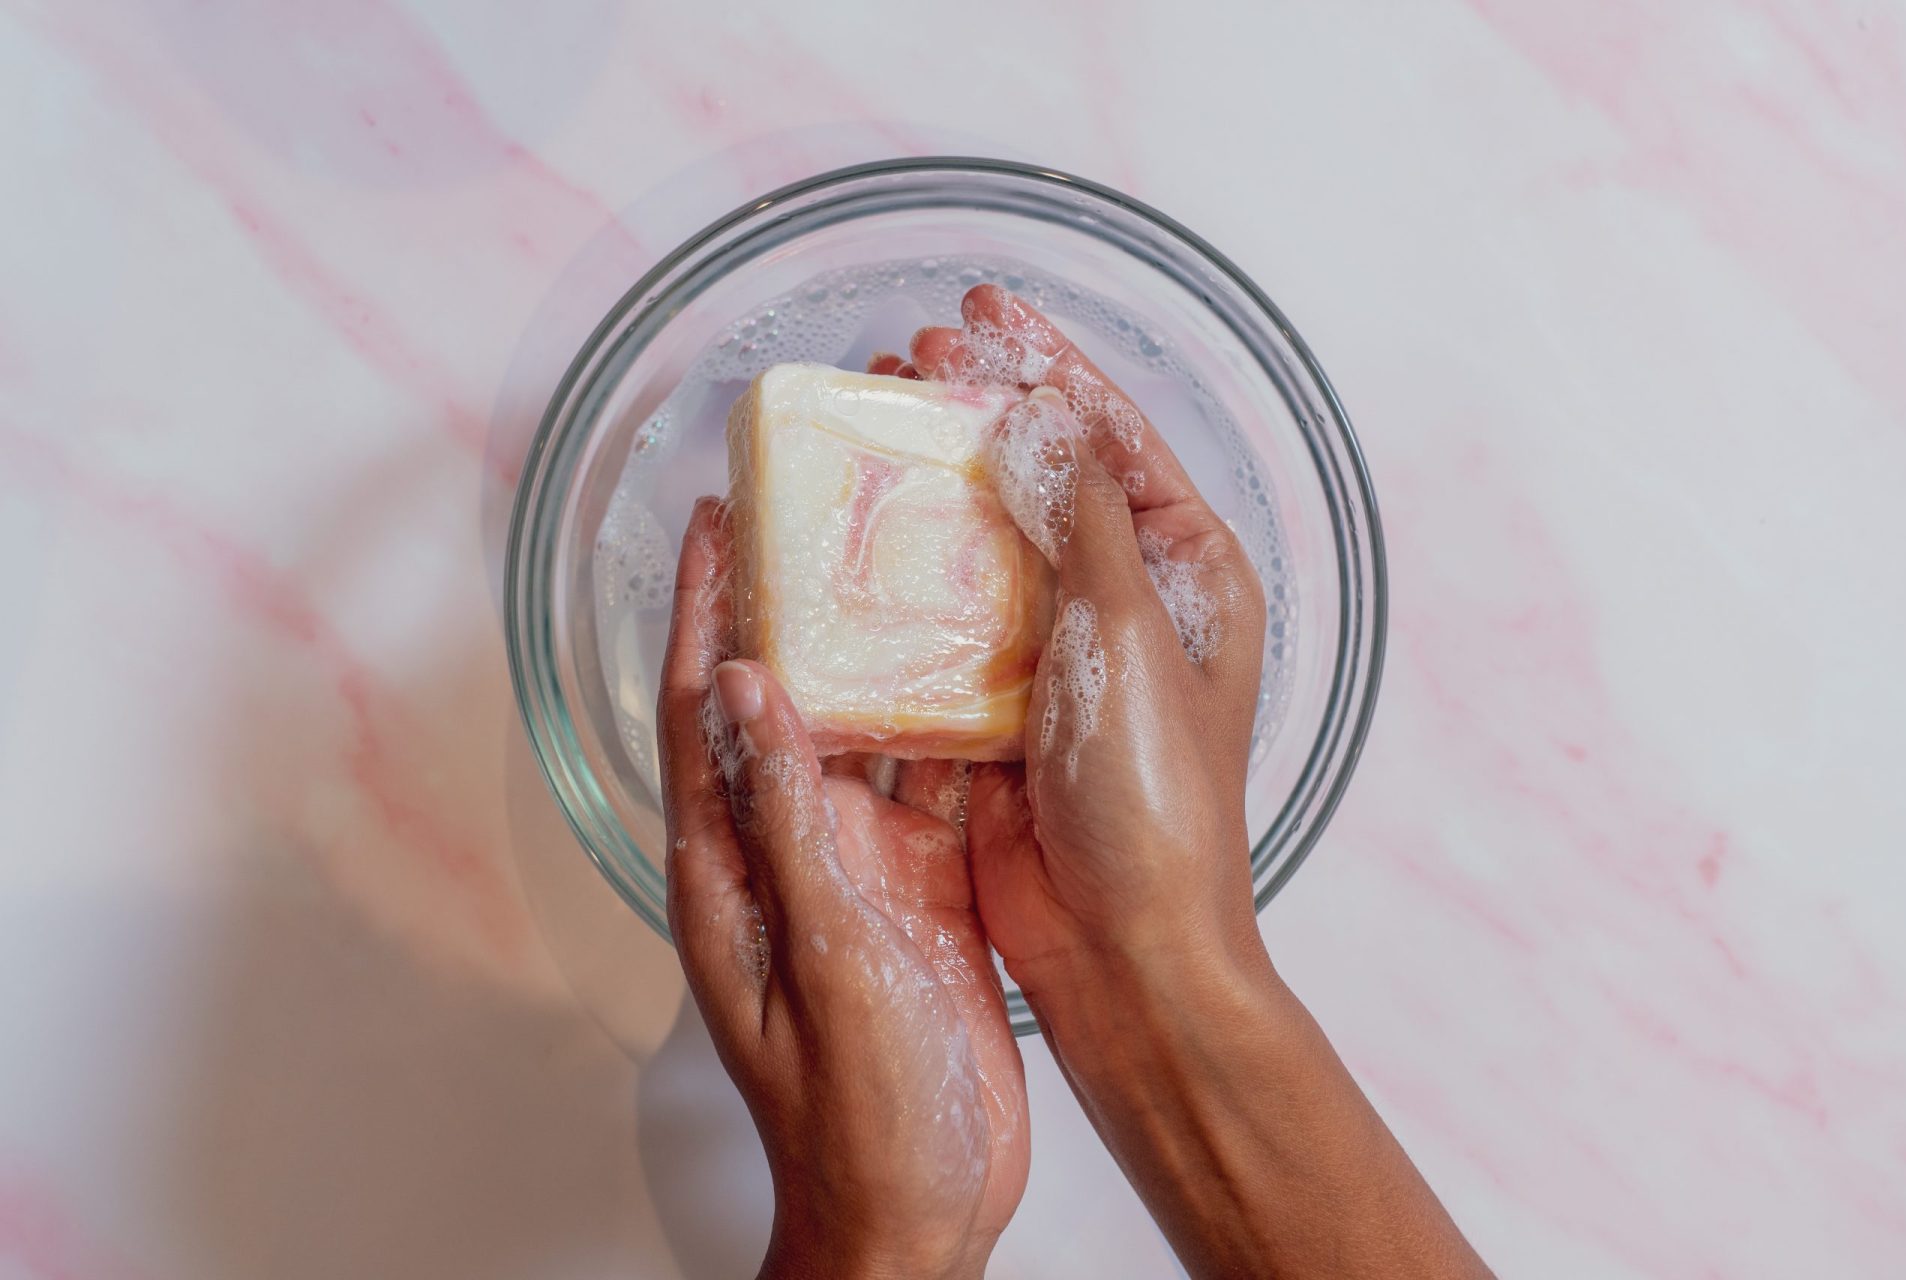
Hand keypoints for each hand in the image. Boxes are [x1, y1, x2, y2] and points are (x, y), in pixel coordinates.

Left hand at [658, 498, 1028, 1279]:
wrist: (918, 1209)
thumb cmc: (852, 1119)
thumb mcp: (822, 957)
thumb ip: (788, 822)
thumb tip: (745, 692)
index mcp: (734, 866)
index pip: (702, 708)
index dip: (702, 608)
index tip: (714, 521)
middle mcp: (791, 849)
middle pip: (788, 697)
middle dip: (798, 602)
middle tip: (825, 508)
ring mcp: (861, 867)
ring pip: (870, 730)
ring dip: (884, 650)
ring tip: (915, 557)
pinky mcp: (925, 889)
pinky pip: (937, 784)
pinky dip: (956, 724)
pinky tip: (987, 666)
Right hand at [907, 285, 1270, 1006]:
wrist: (1122, 946)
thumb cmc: (1155, 795)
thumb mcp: (1130, 634)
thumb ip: (1085, 518)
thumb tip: (1042, 416)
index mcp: (1188, 571)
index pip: (1113, 437)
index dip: (1045, 365)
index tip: (981, 310)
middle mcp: (1125, 600)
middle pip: (1044, 474)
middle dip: (979, 409)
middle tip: (908, 356)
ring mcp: (1057, 652)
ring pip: (987, 540)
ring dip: (933, 482)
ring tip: (872, 419)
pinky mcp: (996, 704)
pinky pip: (944, 619)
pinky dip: (903, 574)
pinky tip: (855, 535)